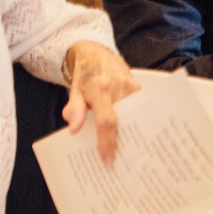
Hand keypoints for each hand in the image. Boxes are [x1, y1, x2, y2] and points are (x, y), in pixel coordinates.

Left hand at [62, 42, 137, 165]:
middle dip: (121, 142)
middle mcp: (118, 87)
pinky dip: (134, 122)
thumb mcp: (73, 90)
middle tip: (120, 160)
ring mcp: (132, 87)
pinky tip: (132, 133)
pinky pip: (138, 110)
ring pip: (133, 117)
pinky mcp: (139, 88)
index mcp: (99, 89)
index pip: (107, 122)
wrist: (97, 53)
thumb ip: (74, 109)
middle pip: (124, 122)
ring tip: (127, 149)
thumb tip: (74, 130)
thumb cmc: (84, 75)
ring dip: (129, 133)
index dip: (107, 142)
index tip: (107, 159)